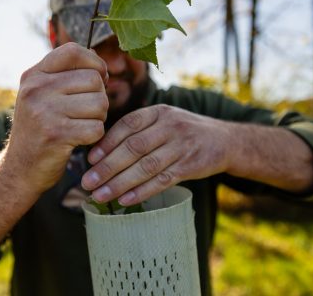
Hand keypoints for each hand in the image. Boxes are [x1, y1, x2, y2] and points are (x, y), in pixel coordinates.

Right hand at [3, 43, 108, 193]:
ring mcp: (44, 111)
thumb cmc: (40, 130)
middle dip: (100, 98)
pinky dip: (95, 136)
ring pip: (99, 103)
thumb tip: (99, 60)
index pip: (73, 51)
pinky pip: (97, 128)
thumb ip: (66, 76)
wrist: (19, 169)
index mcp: (34, 75)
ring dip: (99, 118)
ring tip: (83, 125)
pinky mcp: (56, 134)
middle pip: (93, 80)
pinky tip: (80, 140)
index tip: (99, 79)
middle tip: (88, 112)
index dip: (95, 63)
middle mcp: (36, 89)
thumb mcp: (43, 96)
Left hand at [81, 104, 233, 204]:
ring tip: (100, 195)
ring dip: (120, 183)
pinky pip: (163, 181)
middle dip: (108, 167)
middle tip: (88, 182)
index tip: (90, 160)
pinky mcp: (190, 166)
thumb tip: (101, 153)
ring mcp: (181, 146)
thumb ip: (139, 131)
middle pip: (134, 147)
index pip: (128, 125)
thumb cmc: (184, 132)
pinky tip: (125, 200)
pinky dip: (142, 191)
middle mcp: (170, 126)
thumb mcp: (164, 120)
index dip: (107, 142)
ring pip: (146, 167)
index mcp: (158, 112)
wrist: (224, 140)